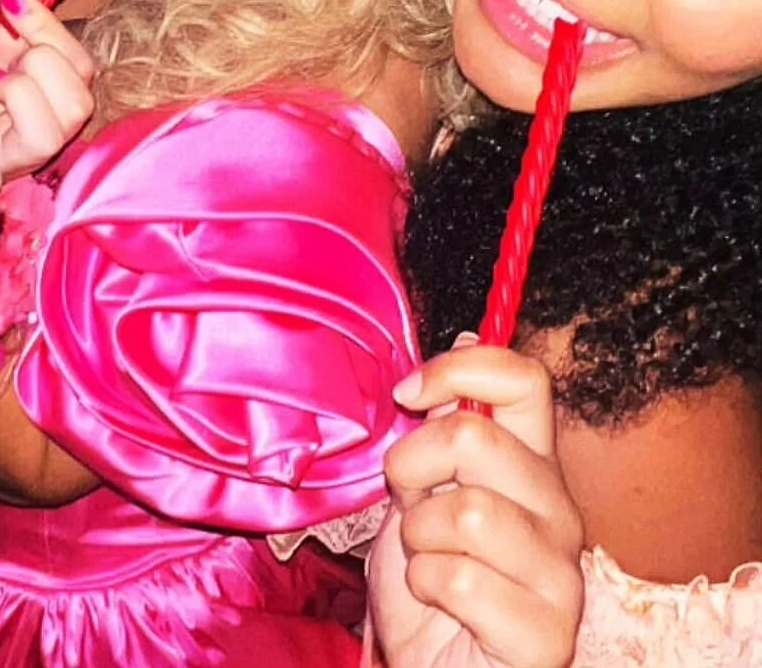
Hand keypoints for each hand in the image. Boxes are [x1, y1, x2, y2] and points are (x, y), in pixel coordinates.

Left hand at [0, 0, 95, 204]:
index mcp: (57, 106)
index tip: (10, 1)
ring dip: (15, 94)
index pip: (83, 66)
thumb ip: (12, 36)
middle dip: (39, 63)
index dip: (48, 27)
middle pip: (78, 104)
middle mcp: (45, 140)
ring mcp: (10, 166)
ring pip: (45, 138)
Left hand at [364, 340, 583, 667]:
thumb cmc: (430, 582)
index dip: (460, 368)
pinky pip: (461, 580)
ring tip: (427, 559)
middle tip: (410, 504)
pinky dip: (427, 589)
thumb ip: (446, 423)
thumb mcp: (423, 488)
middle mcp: (559, 511)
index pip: (525, 380)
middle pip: (477, 437)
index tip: (408, 392)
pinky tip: (441, 604)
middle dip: (412, 466)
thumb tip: (470, 334)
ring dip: (418, 538)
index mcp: (533, 466)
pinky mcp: (547, 634)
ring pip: (465, 512)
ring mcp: (560, 575)